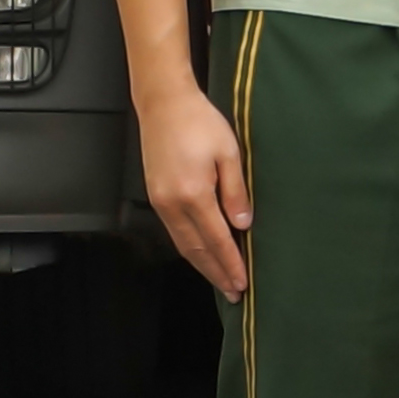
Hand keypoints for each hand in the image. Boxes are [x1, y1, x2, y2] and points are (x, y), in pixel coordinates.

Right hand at [138, 76, 253, 300]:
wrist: (164, 104)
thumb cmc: (201, 122)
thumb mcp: (229, 152)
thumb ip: (235, 191)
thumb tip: (242, 226)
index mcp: (194, 194)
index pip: (216, 239)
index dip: (230, 263)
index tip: (242, 282)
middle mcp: (172, 204)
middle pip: (196, 250)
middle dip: (216, 273)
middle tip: (233, 293)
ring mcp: (160, 202)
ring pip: (183, 244)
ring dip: (202, 265)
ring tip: (220, 280)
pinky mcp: (156, 196)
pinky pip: (175, 232)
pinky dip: (190, 248)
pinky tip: (201, 254)